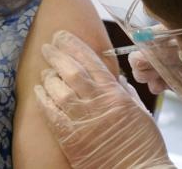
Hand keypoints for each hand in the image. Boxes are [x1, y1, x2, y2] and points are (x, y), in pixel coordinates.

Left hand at [35, 30, 174, 168]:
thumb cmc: (142, 144)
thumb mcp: (139, 110)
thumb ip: (123, 91)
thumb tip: (114, 77)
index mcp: (115, 93)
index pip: (90, 60)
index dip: (73, 44)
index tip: (61, 36)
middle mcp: (96, 102)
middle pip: (70, 70)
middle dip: (56, 55)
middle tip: (47, 47)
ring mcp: (82, 120)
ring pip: (58, 89)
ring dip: (48, 77)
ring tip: (45, 72)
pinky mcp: (70, 138)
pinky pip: (51, 114)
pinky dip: (43, 100)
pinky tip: (39, 91)